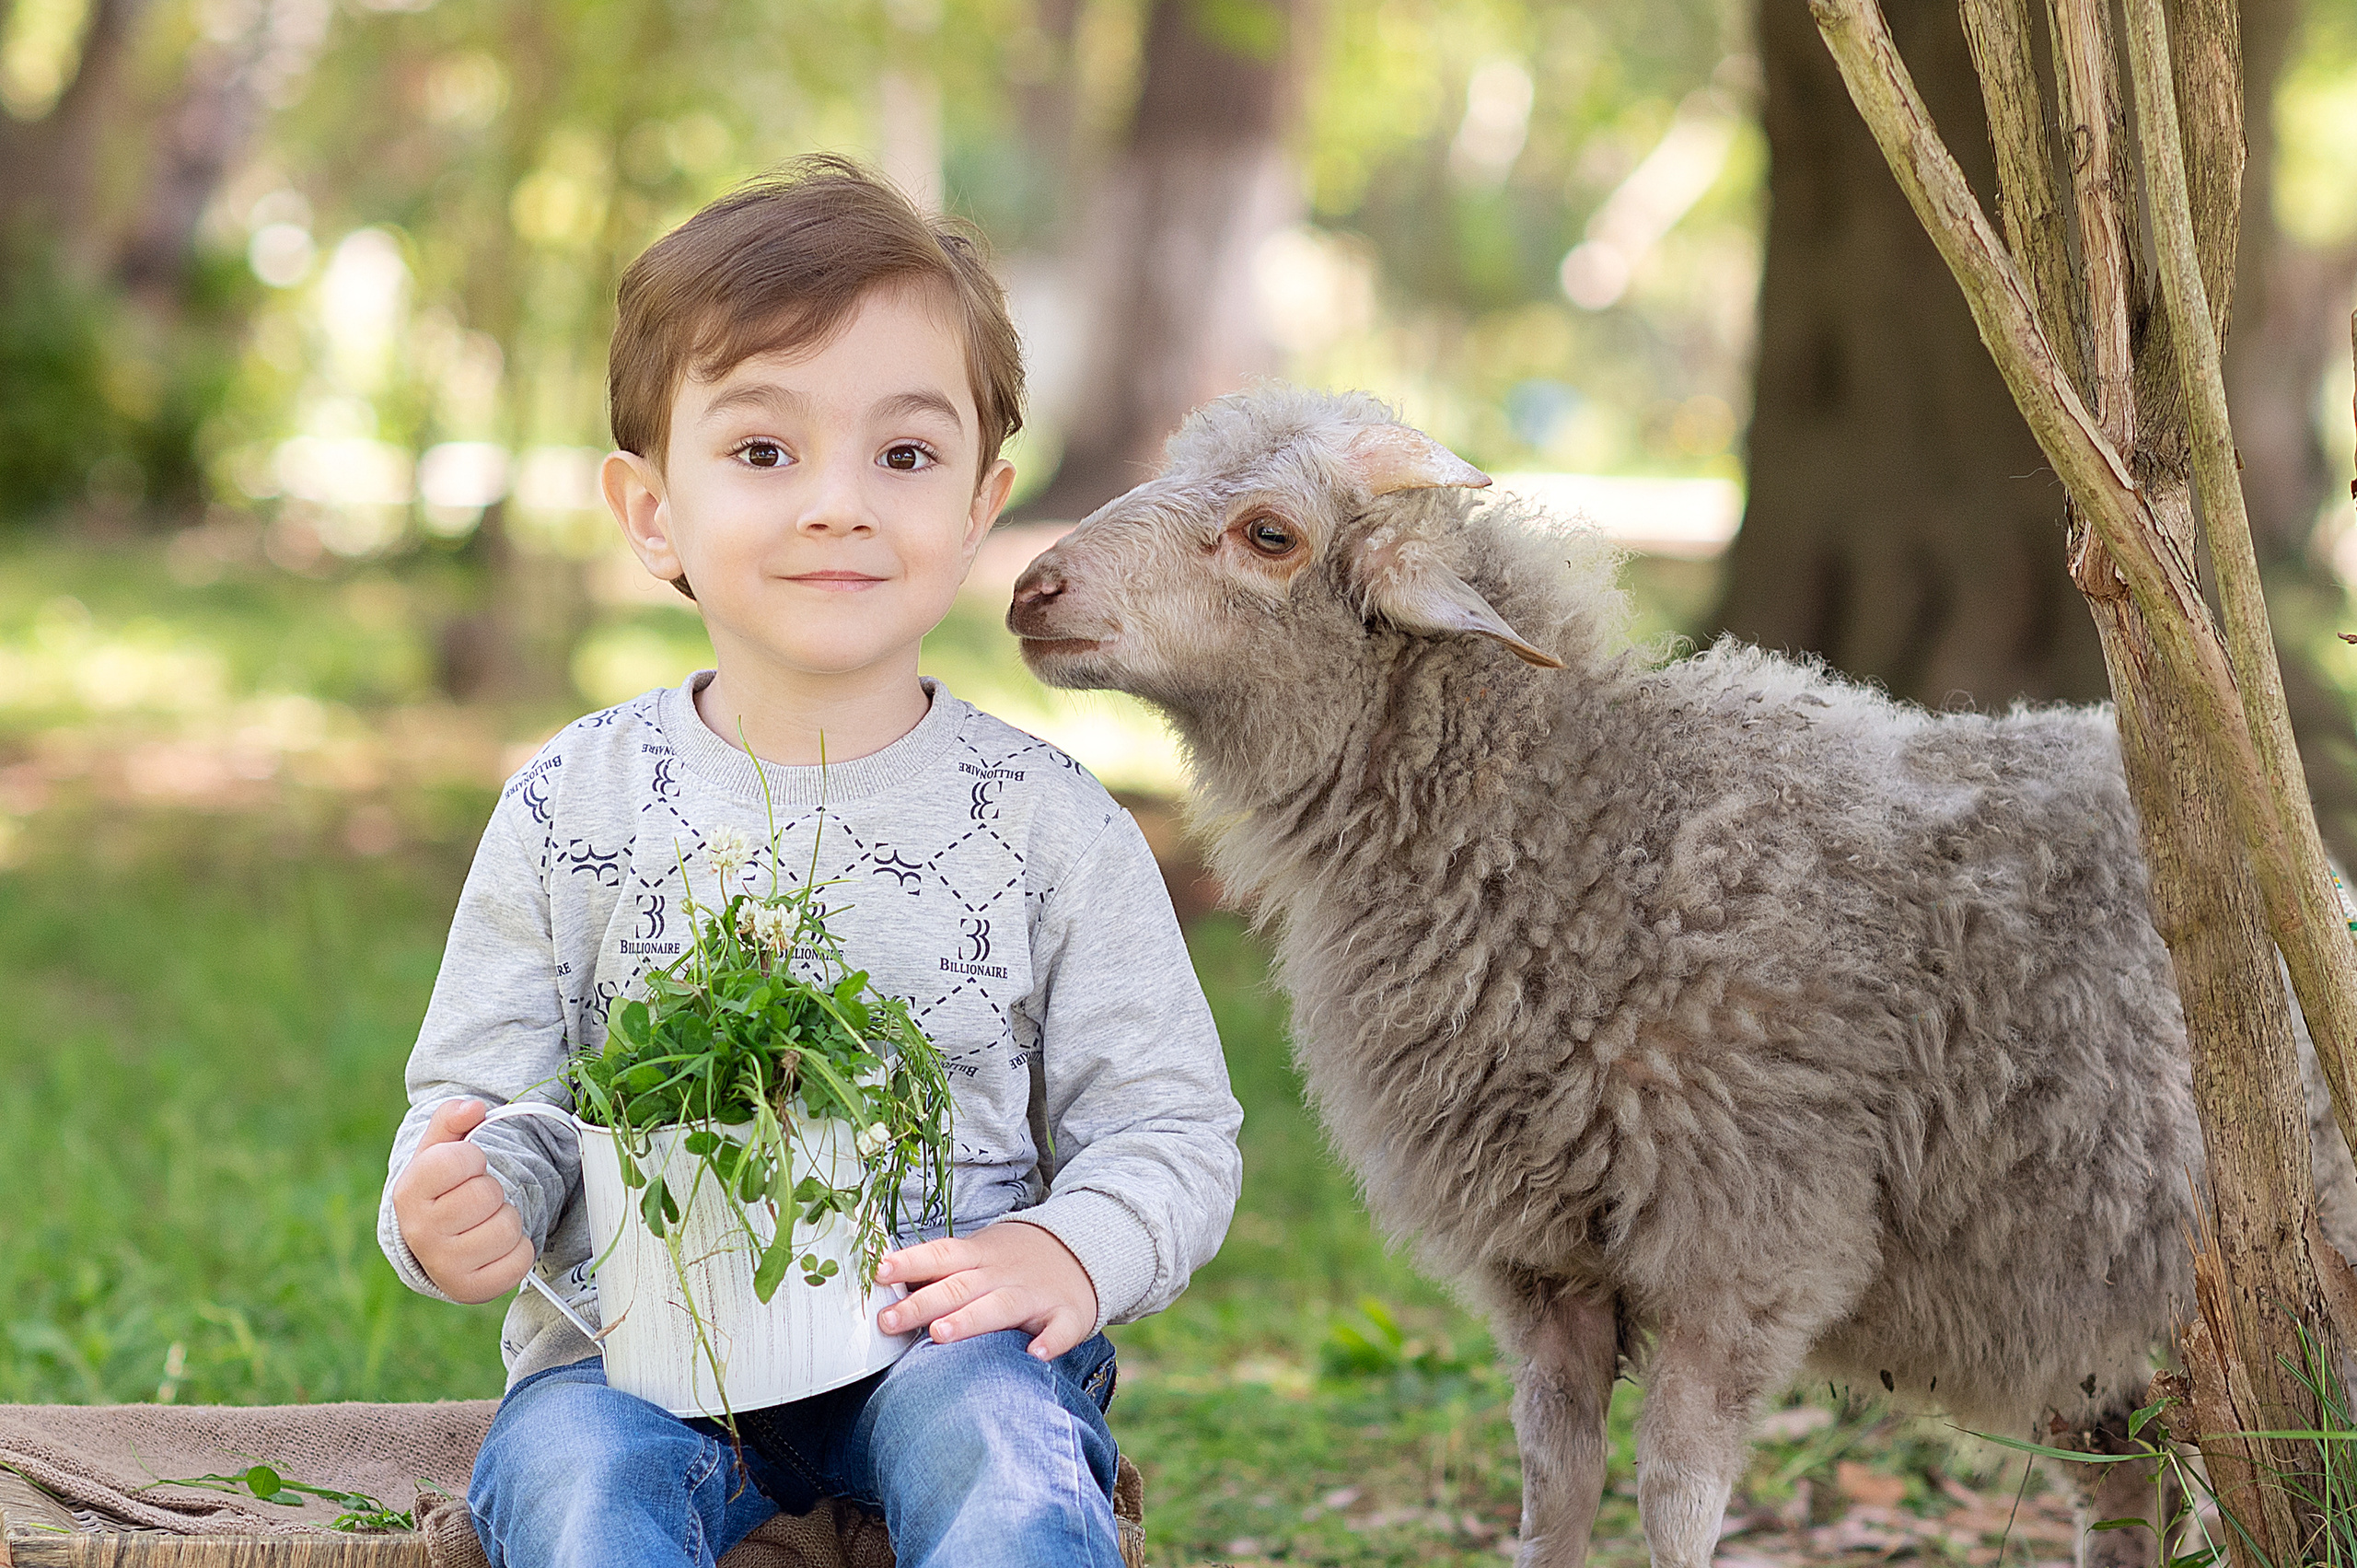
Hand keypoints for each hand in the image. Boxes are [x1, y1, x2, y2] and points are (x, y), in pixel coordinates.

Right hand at [391, 1099, 534, 1303]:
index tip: (464, 1168)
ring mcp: (445, 1265)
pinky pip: (520, 1259)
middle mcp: (421, 1233)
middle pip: (488, 1193)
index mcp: (409, 1192)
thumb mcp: (438, 1149)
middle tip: (475, 1200)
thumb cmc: (440, 1189)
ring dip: (506, 1218)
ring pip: (508, 1226)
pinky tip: (495, 1246)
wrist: (431, 1242)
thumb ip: (453, 1118)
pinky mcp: (471, 1290)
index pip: (460, 1159)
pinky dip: (519, 1249)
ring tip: (485, 1221)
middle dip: (491, 1189)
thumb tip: (474, 1107)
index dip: (472, 1158)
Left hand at [874, 1221, 1098, 1359]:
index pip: (939, 1256)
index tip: (878, 1273)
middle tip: (889, 1321)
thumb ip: (941, 1270)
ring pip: (1000, 1306)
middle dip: (923, 1303)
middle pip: (959, 1287)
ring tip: (940, 1334)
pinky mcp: (1067, 1315)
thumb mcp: (980, 1253)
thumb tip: (886, 1283)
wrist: (1084, 1248)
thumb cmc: (1015, 1260)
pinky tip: (1036, 1354)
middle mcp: (1002, 1274)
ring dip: (970, 1319)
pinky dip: (1050, 1341)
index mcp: (979, 1256)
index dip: (909, 1263)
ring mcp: (1035, 1294)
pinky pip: (1059, 1329)